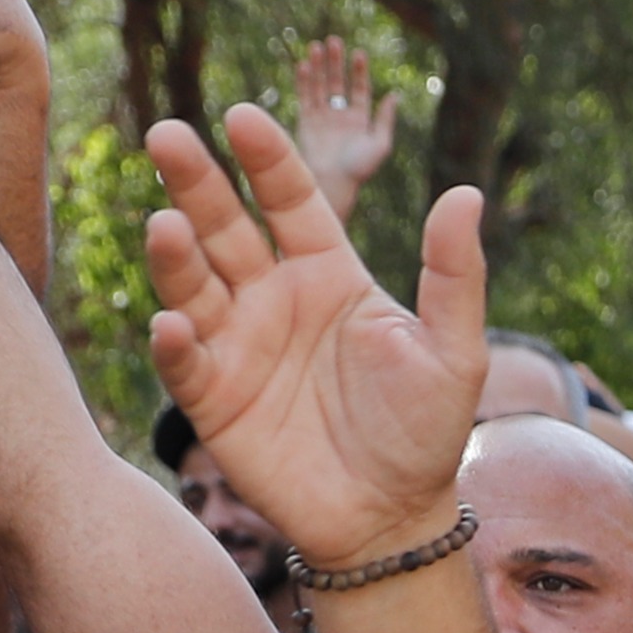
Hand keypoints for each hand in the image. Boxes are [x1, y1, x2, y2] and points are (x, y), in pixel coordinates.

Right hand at [143, 103, 485, 573]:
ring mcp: (238, 345)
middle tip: (168, 137)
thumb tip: (467, 193)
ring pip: (193, 284)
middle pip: (226, 226)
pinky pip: (186, 362)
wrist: (393, 516)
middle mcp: (273, 298)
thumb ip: (455, 275)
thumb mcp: (454, 351)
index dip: (267, 160)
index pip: (289, 201)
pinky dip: (176, 342)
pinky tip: (175, 322)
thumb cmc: (425, 430)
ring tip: (165, 225)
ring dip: (175, 255)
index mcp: (328, 273)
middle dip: (196, 182)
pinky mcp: (214, 399)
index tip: (243, 116)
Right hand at [287, 33, 398, 213]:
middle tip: (334, 41)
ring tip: (317, 46)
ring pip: (319, 86)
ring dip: (318, 66)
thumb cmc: (358, 168)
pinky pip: (304, 97)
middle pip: (337, 82)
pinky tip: (303, 65)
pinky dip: (304, 81)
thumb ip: (385, 119)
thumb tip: (394, 94)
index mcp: (359, 120)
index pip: (359, 89)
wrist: (332, 184)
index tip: (359, 53)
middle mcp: (340, 116)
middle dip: (336, 62)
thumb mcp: (380, 143)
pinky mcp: (305, 122)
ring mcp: (322, 118)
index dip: (359, 71)